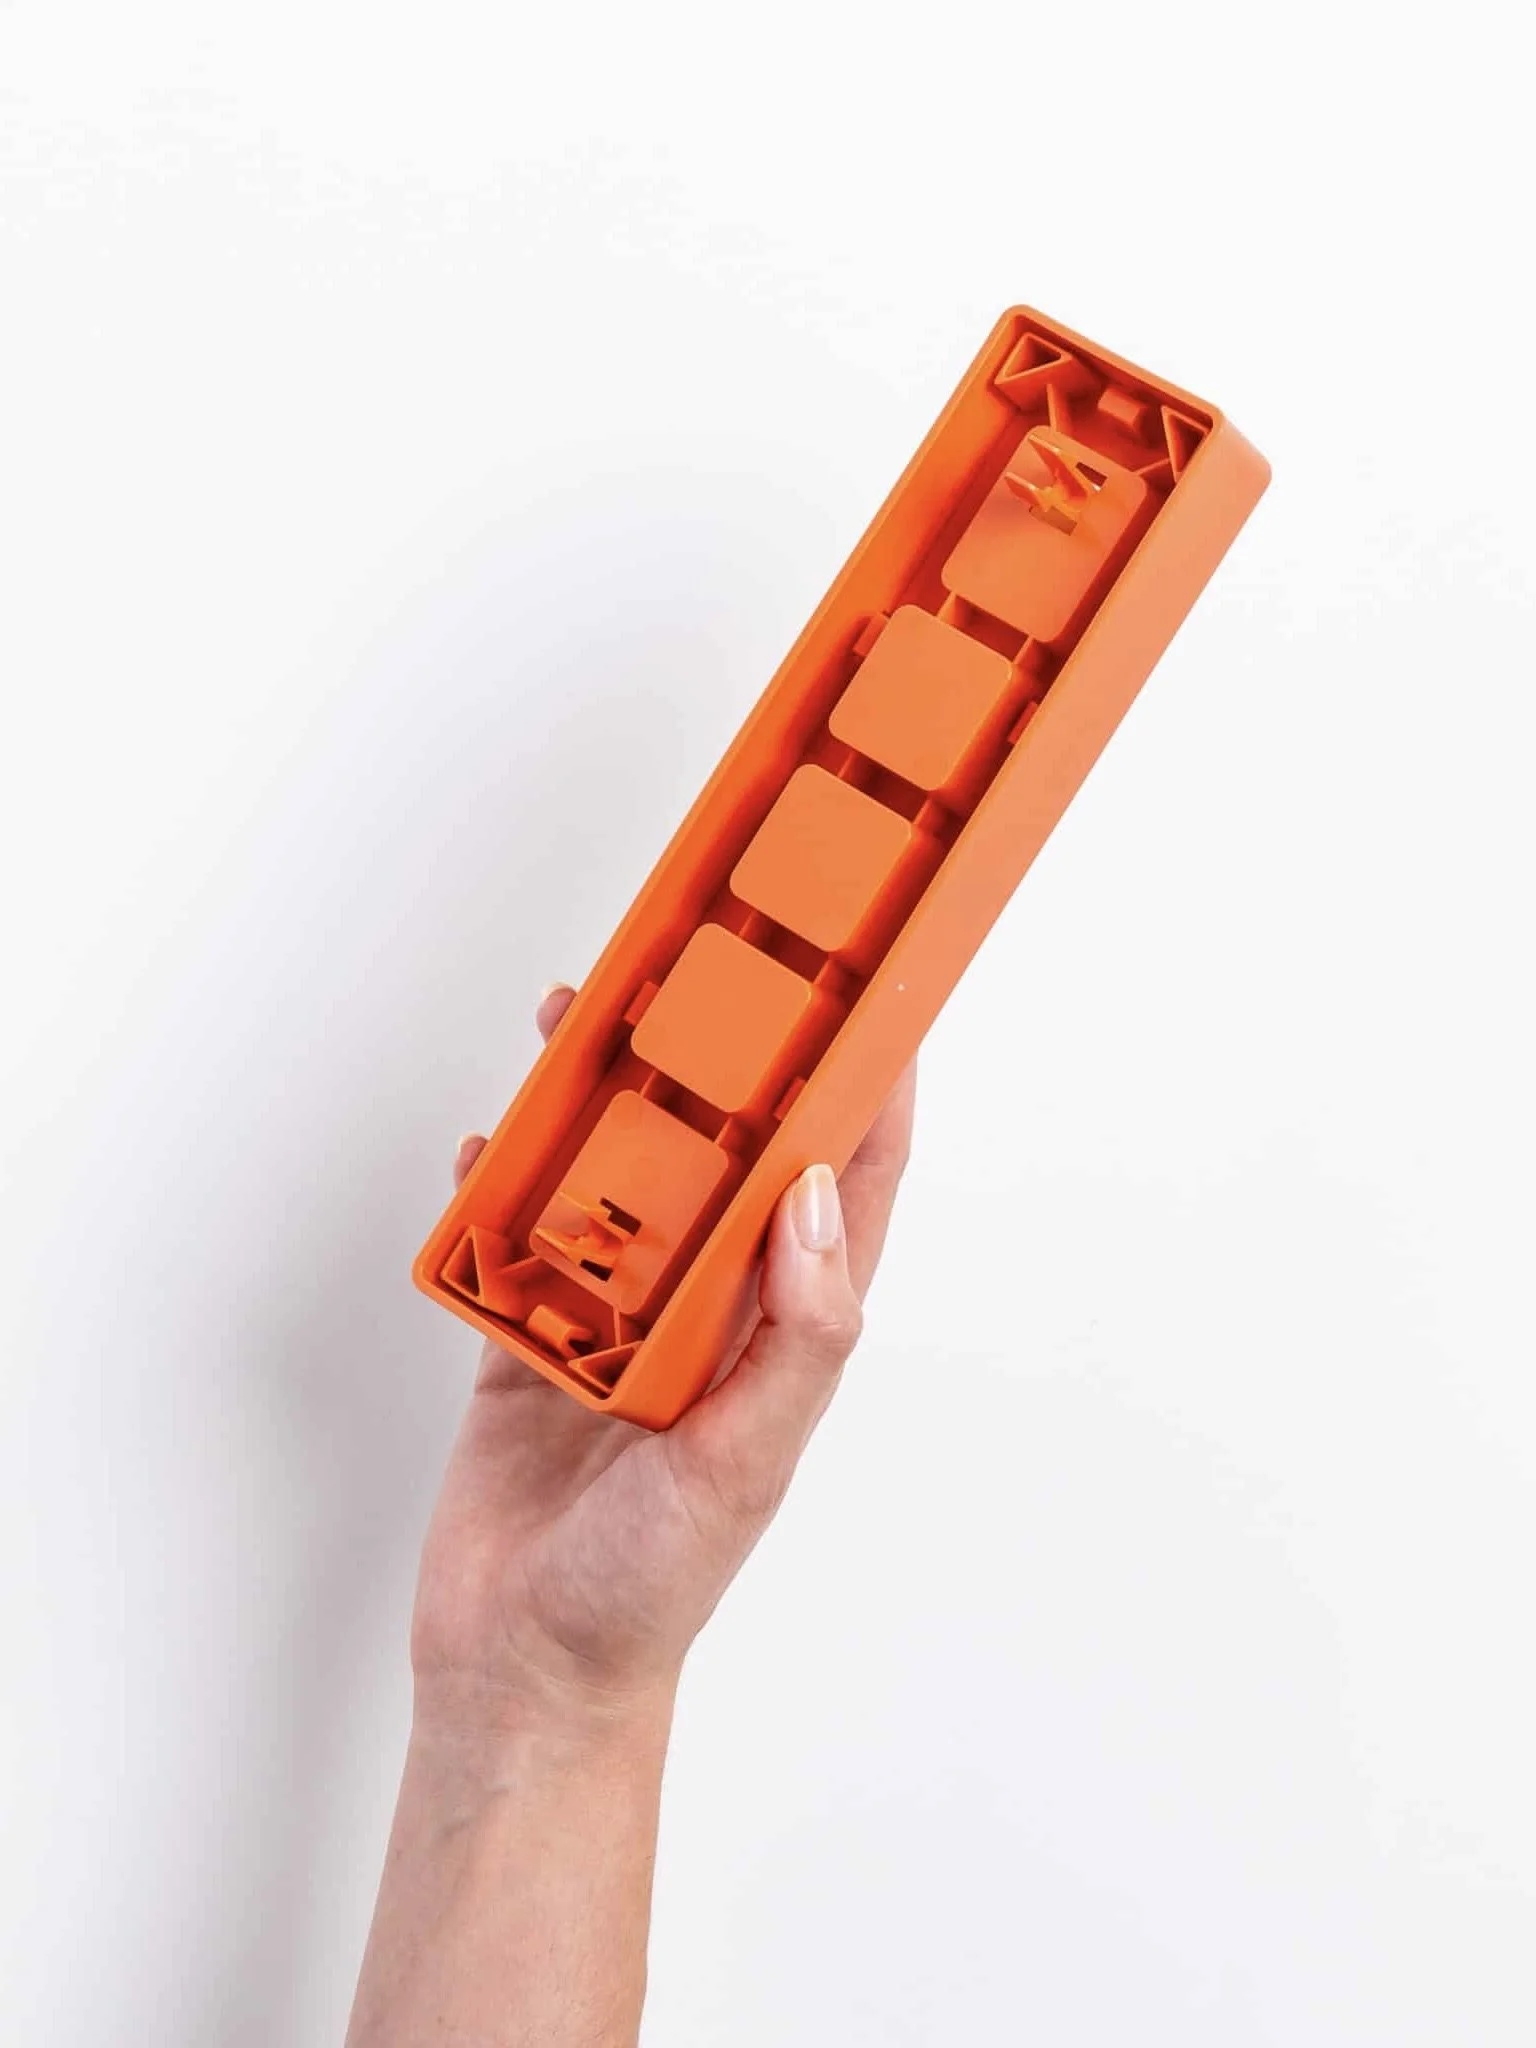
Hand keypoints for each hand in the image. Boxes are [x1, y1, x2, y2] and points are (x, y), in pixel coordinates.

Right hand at [411, 982, 915, 1734]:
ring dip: (601, 1098)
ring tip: (573, 1024)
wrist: (523, 1668)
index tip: (871, 985)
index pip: (845, 1176)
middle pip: (724, 1147)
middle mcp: (711, 1305)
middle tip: (700, 964)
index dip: (869, 1080)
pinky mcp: (530, 1336)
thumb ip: (799, 1331)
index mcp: (784, 1325)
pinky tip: (487, 1144)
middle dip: (718, 1054)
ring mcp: (617, 1312)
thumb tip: (816, 1193)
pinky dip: (502, 1181)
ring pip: (617, 1171)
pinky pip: (518, 1232)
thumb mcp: (749, 1458)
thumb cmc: (653, 1583)